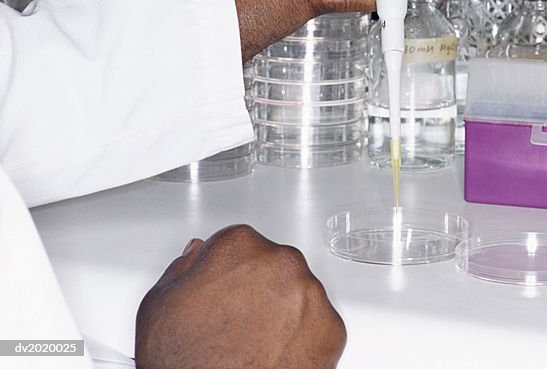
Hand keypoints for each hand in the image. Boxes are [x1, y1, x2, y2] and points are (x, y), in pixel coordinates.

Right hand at [135, 225, 345, 368]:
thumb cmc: (183, 360)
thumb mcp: (159, 303)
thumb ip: (183, 266)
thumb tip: (196, 251)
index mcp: (240, 245)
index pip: (240, 245)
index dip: (228, 273)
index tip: (221, 292)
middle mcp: (282, 262)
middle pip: (273, 266)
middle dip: (259, 288)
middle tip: (236, 322)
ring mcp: (311, 295)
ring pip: (299, 294)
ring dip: (283, 310)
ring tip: (254, 342)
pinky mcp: (332, 328)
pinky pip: (318, 324)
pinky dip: (303, 336)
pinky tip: (275, 353)